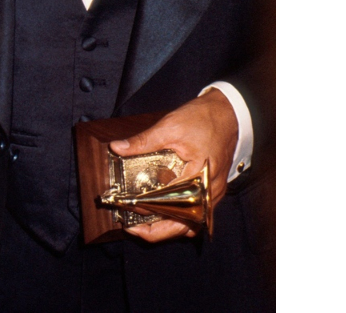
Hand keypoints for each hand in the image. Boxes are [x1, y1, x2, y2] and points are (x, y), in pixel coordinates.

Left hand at [109, 89, 237, 242]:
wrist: (228, 113)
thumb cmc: (203, 119)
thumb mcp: (169, 127)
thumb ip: (143, 141)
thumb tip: (117, 147)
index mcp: (200, 177)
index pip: (172, 203)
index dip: (149, 209)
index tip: (129, 210)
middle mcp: (210, 192)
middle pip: (186, 225)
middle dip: (158, 231)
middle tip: (134, 229)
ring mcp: (214, 194)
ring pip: (193, 223)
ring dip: (170, 227)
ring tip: (145, 224)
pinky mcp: (212, 190)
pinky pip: (198, 213)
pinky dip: (180, 217)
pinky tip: (163, 212)